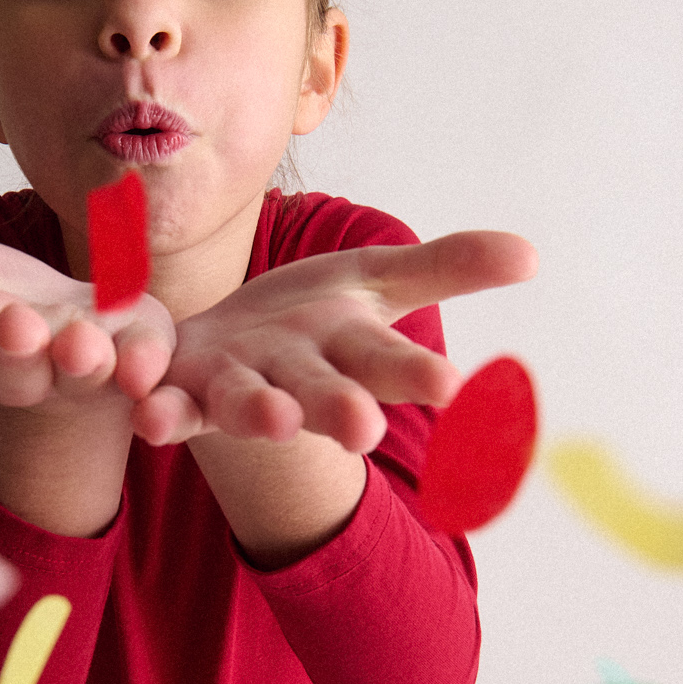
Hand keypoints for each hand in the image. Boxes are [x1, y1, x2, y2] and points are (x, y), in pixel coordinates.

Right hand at [0, 212, 176, 409]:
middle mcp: (26, 369)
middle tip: (13, 323)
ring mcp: (85, 373)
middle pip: (14, 368)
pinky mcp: (139, 362)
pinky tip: (146, 358)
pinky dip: (146, 367)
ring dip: (80, 361)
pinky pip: (144, 372)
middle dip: (12, 349)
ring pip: (80, 375)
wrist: (72, 331)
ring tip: (82, 343)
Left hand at [130, 231, 536, 451]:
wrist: (220, 347)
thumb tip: (532, 254)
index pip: (390, 365)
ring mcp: (236, 391)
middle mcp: (297, 381)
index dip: (417, 377)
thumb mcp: (376, 282)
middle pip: (324, 396)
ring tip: (278, 420)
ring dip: (261, 412)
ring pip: (250, 405)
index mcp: (348, 353)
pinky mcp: (179, 393)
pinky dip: (161, 413)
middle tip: (366, 430)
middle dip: (343, 410)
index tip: (452, 387)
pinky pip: (169, 407)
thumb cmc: (308, 320)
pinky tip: (150, 416)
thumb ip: (445, 269)